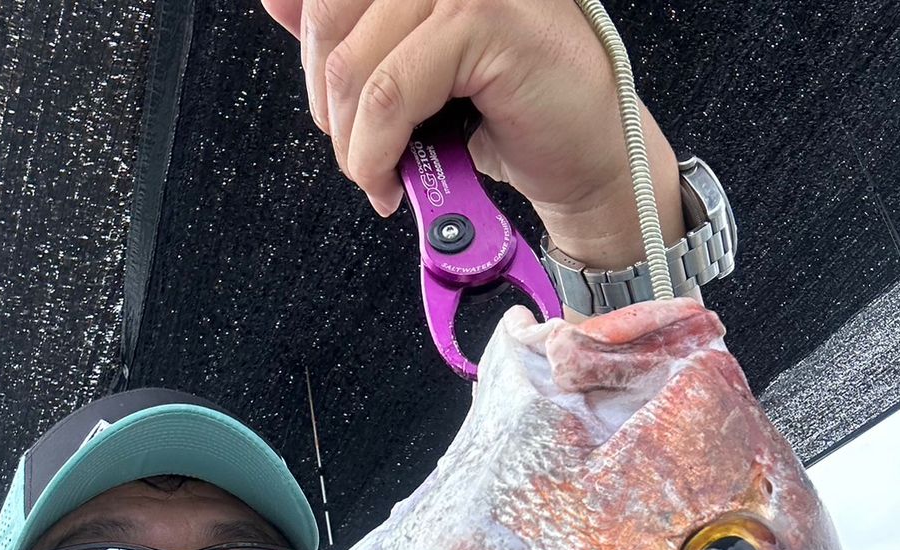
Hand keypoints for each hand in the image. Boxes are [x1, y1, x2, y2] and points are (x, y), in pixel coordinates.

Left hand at [261, 0, 682, 269]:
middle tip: (361, 156)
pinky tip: (393, 181)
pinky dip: (377, 154)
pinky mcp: (486, 18)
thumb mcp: (414, 73)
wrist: (587, 161)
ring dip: (355, 144)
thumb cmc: (510, 117)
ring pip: (354, 66)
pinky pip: (389, 95)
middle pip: (327, 17)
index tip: (336, 112)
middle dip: (329, 106)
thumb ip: (354, 32)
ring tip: (381, 177)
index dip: (313, 52)